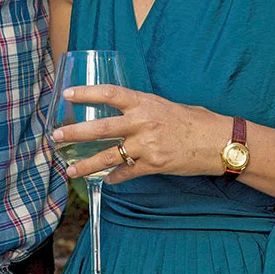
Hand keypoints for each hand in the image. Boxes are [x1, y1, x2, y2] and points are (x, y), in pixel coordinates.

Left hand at [51, 84, 226, 182]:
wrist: (218, 141)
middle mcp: (142, 122)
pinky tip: (106, 180)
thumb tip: (124, 113)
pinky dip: (114, 177)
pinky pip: (126, 173)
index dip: (86, 93)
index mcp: (145, 101)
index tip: (67, 94)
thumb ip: (143, 109)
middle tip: (56, 136)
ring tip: (70, 170)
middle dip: (74, 133)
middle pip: (100, 128)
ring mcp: (147, 145)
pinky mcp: (154, 165)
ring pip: (107, 156)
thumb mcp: (165, 105)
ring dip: (86, 164)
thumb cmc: (194, 120)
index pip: (109, 93)